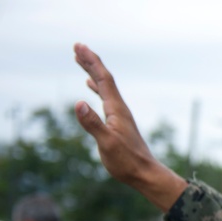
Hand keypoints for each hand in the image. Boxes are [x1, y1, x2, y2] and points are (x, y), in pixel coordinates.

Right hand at [74, 43, 187, 210]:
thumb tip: (78, 103)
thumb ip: (93, 123)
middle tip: (77, 47)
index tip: (79, 47)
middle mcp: (120, 108)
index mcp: (117, 109)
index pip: (103, 80)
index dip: (91, 62)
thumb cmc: (126, 161)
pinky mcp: (118, 123)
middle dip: (91, 62)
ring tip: (81, 61)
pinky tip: (90, 87)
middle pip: (104, 79)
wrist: (145, 173)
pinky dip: (96, 88)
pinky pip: (105, 98)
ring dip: (92, 73)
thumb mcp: (106, 143)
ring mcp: (120, 115)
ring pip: (104, 87)